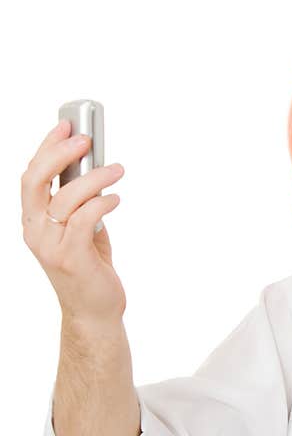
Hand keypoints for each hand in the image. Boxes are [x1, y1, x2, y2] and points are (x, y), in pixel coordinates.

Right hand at [21, 119, 127, 324]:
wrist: (94, 311)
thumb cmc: (90, 268)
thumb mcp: (82, 230)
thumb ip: (82, 203)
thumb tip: (95, 169)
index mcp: (34, 220)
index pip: (31, 175)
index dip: (46, 146)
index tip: (65, 124)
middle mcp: (35, 230)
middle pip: (36, 180)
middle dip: (60, 153)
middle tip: (86, 139)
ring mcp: (50, 245)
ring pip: (66, 198)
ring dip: (94, 178)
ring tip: (117, 169)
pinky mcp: (71, 257)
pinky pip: (84, 219)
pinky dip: (102, 203)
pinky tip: (116, 198)